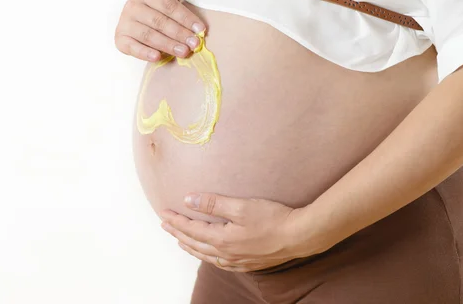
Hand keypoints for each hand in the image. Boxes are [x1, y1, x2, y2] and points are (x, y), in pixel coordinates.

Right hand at [114, 0, 205, 60]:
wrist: (141, 22)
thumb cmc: (160, 6)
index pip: (168, 5)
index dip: (185, 18)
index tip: (201, 29)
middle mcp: (132, 6)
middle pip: (159, 21)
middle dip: (179, 33)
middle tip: (195, 44)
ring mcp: (124, 23)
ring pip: (148, 35)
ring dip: (167, 44)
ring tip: (184, 52)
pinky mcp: (120, 39)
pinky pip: (132, 47)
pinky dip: (145, 53)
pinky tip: (158, 57)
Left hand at [159, 193, 312, 272]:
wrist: (299, 236)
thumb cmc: (272, 218)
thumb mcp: (240, 206)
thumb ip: (213, 203)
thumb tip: (188, 199)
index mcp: (221, 239)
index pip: (191, 229)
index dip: (176, 220)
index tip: (163, 213)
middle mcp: (226, 253)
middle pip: (195, 243)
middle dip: (178, 233)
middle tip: (165, 225)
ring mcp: (238, 260)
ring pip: (206, 255)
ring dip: (191, 246)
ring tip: (181, 241)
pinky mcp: (249, 263)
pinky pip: (221, 263)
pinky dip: (209, 257)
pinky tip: (211, 255)